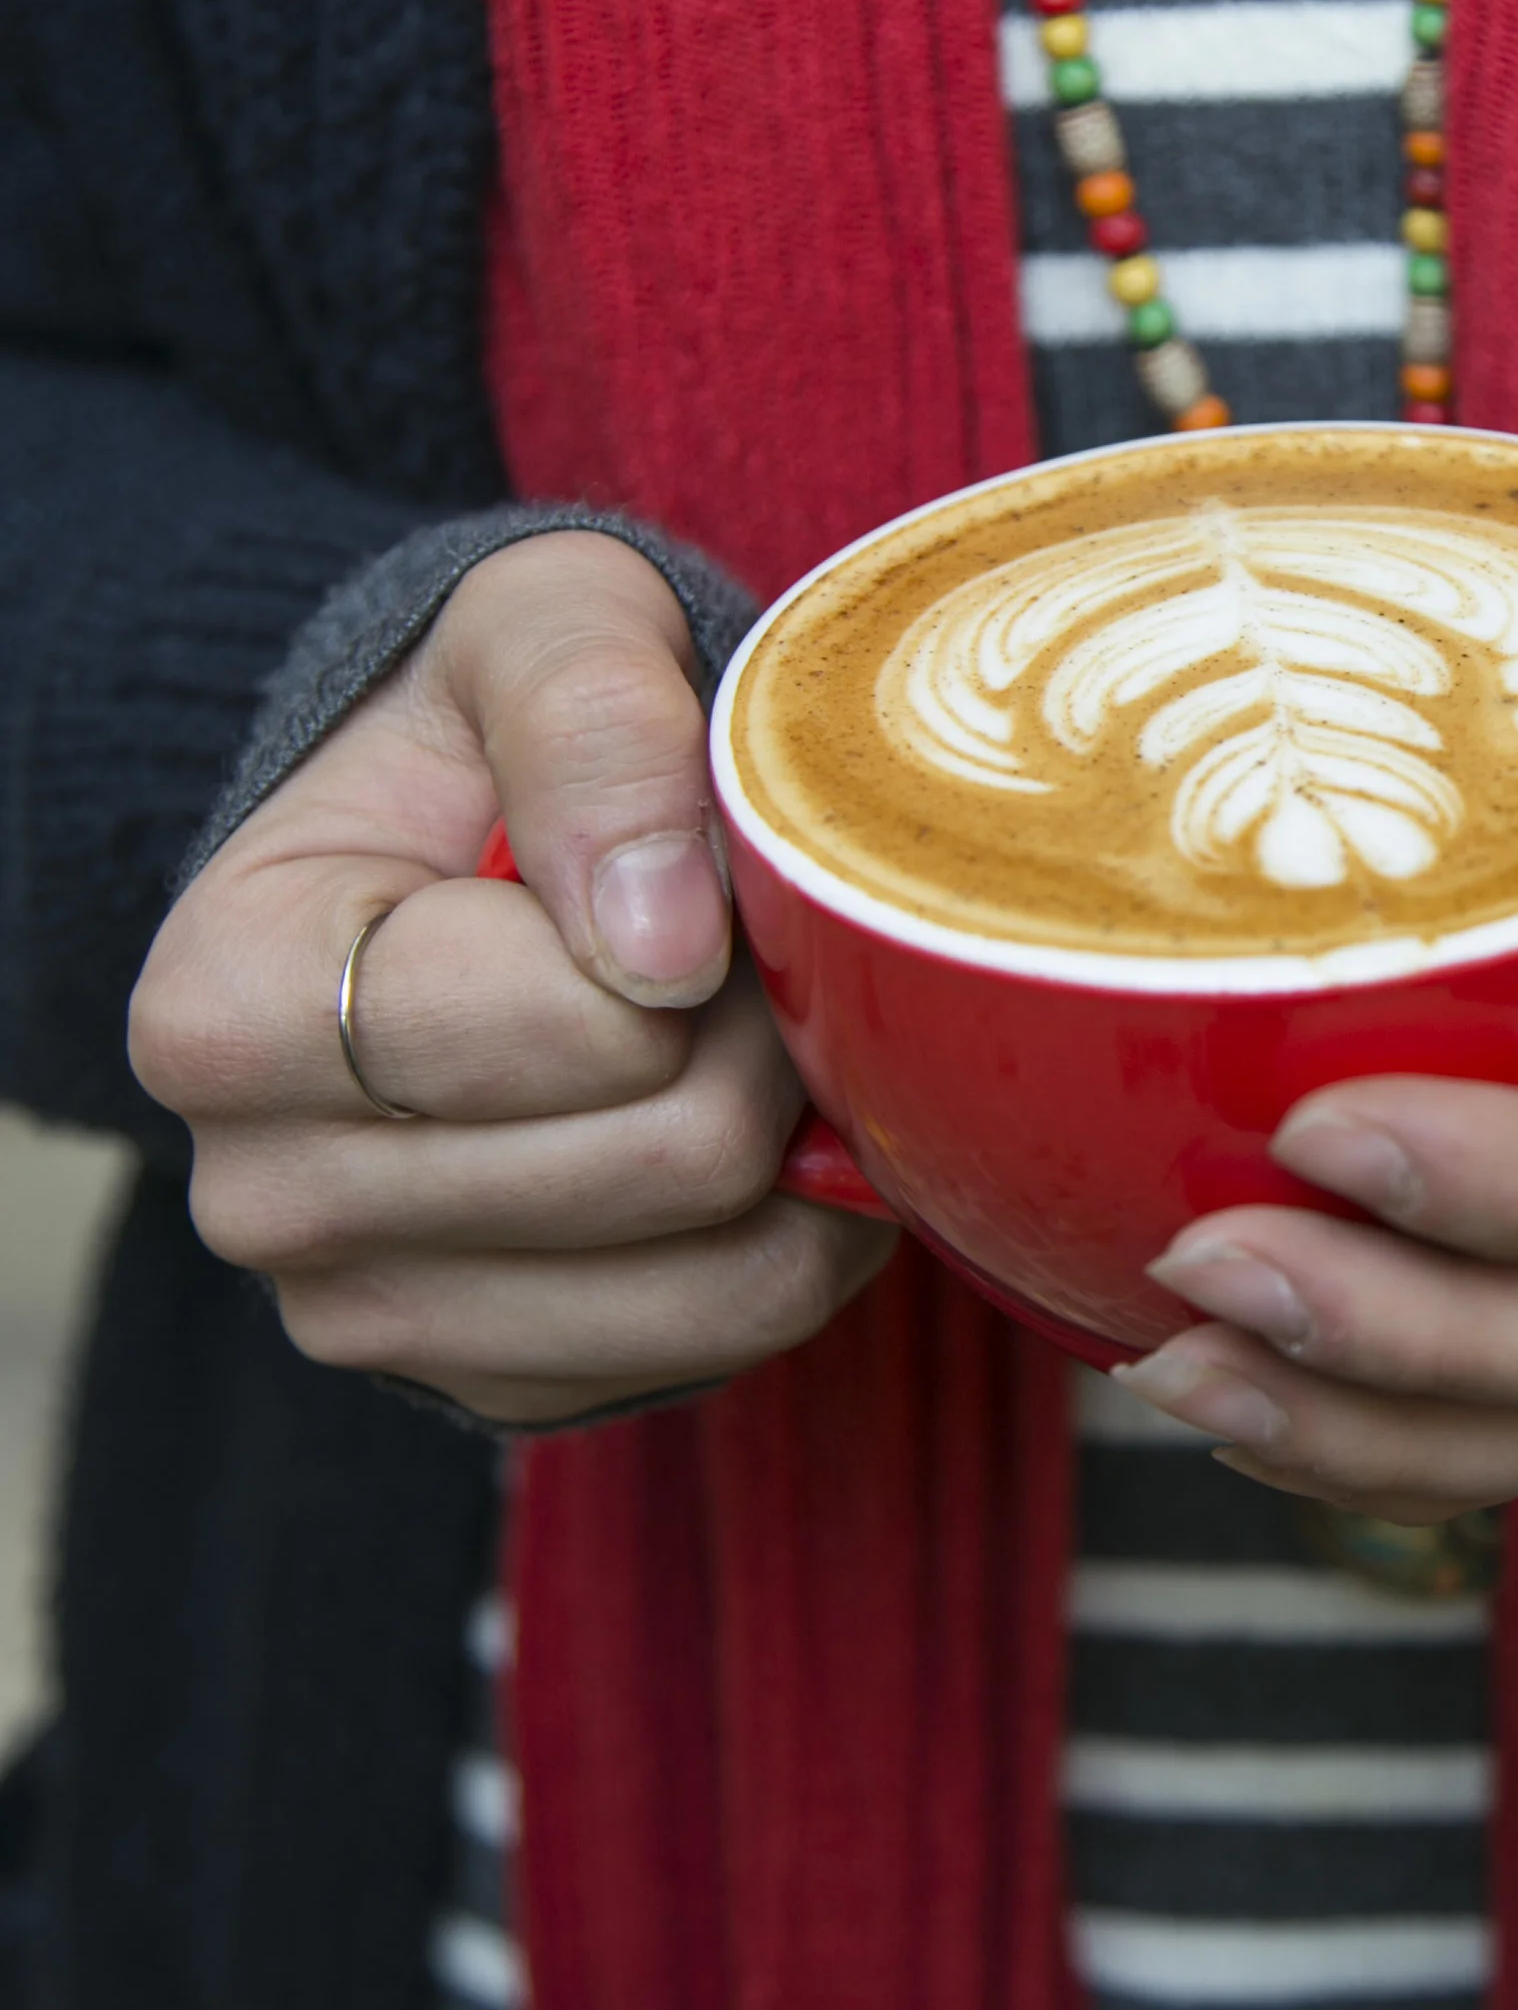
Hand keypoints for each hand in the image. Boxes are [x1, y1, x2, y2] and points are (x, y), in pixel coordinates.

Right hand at [129, 532, 893, 1426]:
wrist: (448, 849)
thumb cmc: (494, 729)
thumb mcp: (540, 625)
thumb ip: (595, 722)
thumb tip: (663, 935)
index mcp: (229, 1007)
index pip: (578, 1024)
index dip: (705, 942)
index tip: (693, 867)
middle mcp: (264, 1196)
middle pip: (665, 1162)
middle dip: (764, 1036)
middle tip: (748, 949)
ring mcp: (372, 1314)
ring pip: (722, 1280)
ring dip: (796, 1140)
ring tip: (743, 1023)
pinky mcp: (491, 1383)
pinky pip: (734, 1342)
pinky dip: (793, 1231)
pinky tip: (737, 1120)